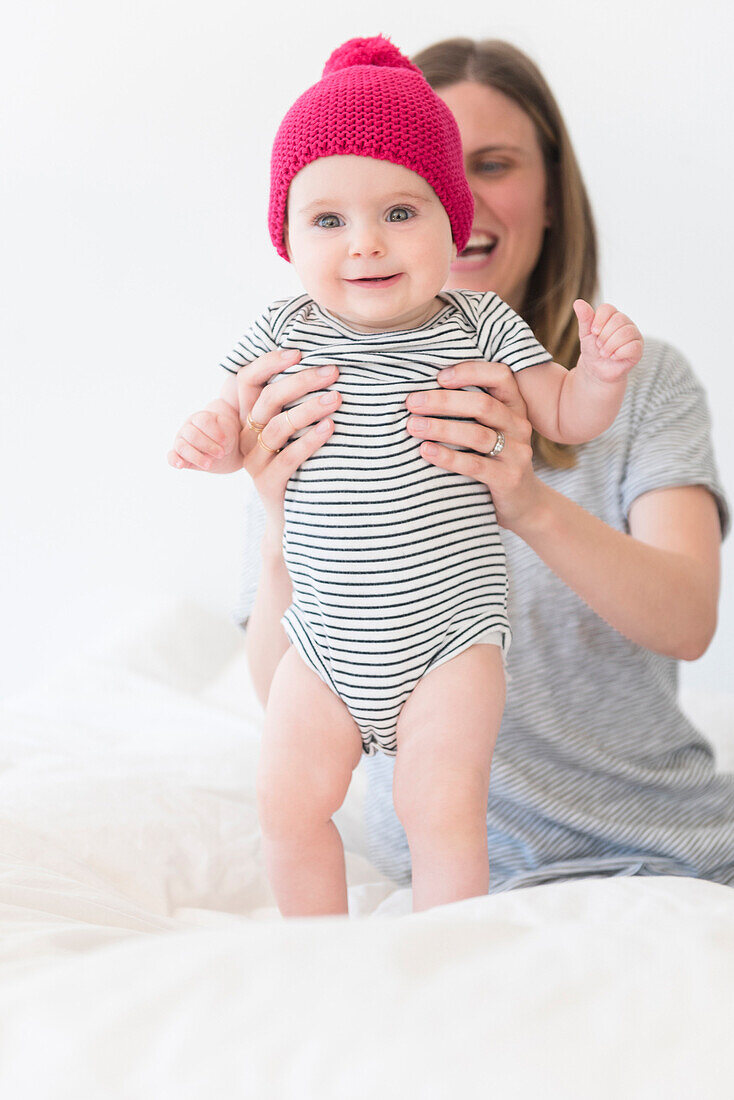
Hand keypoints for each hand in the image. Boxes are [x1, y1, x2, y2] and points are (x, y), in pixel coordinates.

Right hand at [168, 409, 240, 472]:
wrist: (222, 449)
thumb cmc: (225, 437)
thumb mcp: (229, 433)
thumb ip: (225, 434)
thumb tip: (222, 441)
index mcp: (201, 418)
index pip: (203, 421)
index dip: (214, 431)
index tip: (224, 440)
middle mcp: (188, 428)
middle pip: (192, 435)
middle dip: (208, 445)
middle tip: (221, 453)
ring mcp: (181, 441)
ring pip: (182, 446)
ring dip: (196, 456)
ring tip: (209, 464)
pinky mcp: (178, 454)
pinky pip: (171, 457)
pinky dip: (174, 460)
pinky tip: (181, 465)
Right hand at [236, 349, 341, 539]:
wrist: (294, 517)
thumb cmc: (302, 467)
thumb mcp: (295, 433)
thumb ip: (299, 405)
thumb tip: (329, 369)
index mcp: (249, 419)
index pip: (247, 380)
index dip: (269, 362)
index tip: (300, 352)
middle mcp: (246, 437)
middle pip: (268, 399)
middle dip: (302, 381)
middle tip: (333, 372)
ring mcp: (254, 461)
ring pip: (277, 426)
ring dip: (310, 409)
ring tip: (337, 399)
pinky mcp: (267, 483)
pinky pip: (289, 457)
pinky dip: (311, 440)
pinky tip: (331, 428)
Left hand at [405, 360, 544, 532]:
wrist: (524, 504)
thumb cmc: (494, 459)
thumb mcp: (491, 430)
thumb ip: (470, 411)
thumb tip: (420, 392)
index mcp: (514, 407)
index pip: (500, 376)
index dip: (470, 371)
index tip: (438, 377)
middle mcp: (519, 426)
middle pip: (483, 405)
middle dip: (443, 401)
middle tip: (412, 402)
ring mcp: (517, 453)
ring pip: (478, 435)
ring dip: (441, 428)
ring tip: (413, 426)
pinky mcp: (509, 479)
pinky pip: (475, 466)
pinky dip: (448, 457)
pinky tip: (426, 451)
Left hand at [573, 299, 643, 382]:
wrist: (596, 370)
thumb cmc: (592, 350)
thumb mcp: (585, 334)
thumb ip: (584, 318)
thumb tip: (578, 302)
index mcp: (612, 316)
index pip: (608, 308)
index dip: (599, 320)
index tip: (593, 332)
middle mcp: (625, 322)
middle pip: (618, 320)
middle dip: (604, 336)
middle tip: (599, 345)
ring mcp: (634, 335)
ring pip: (626, 332)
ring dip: (611, 345)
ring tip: (604, 353)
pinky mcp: (638, 348)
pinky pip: (633, 347)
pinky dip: (619, 353)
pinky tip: (614, 357)